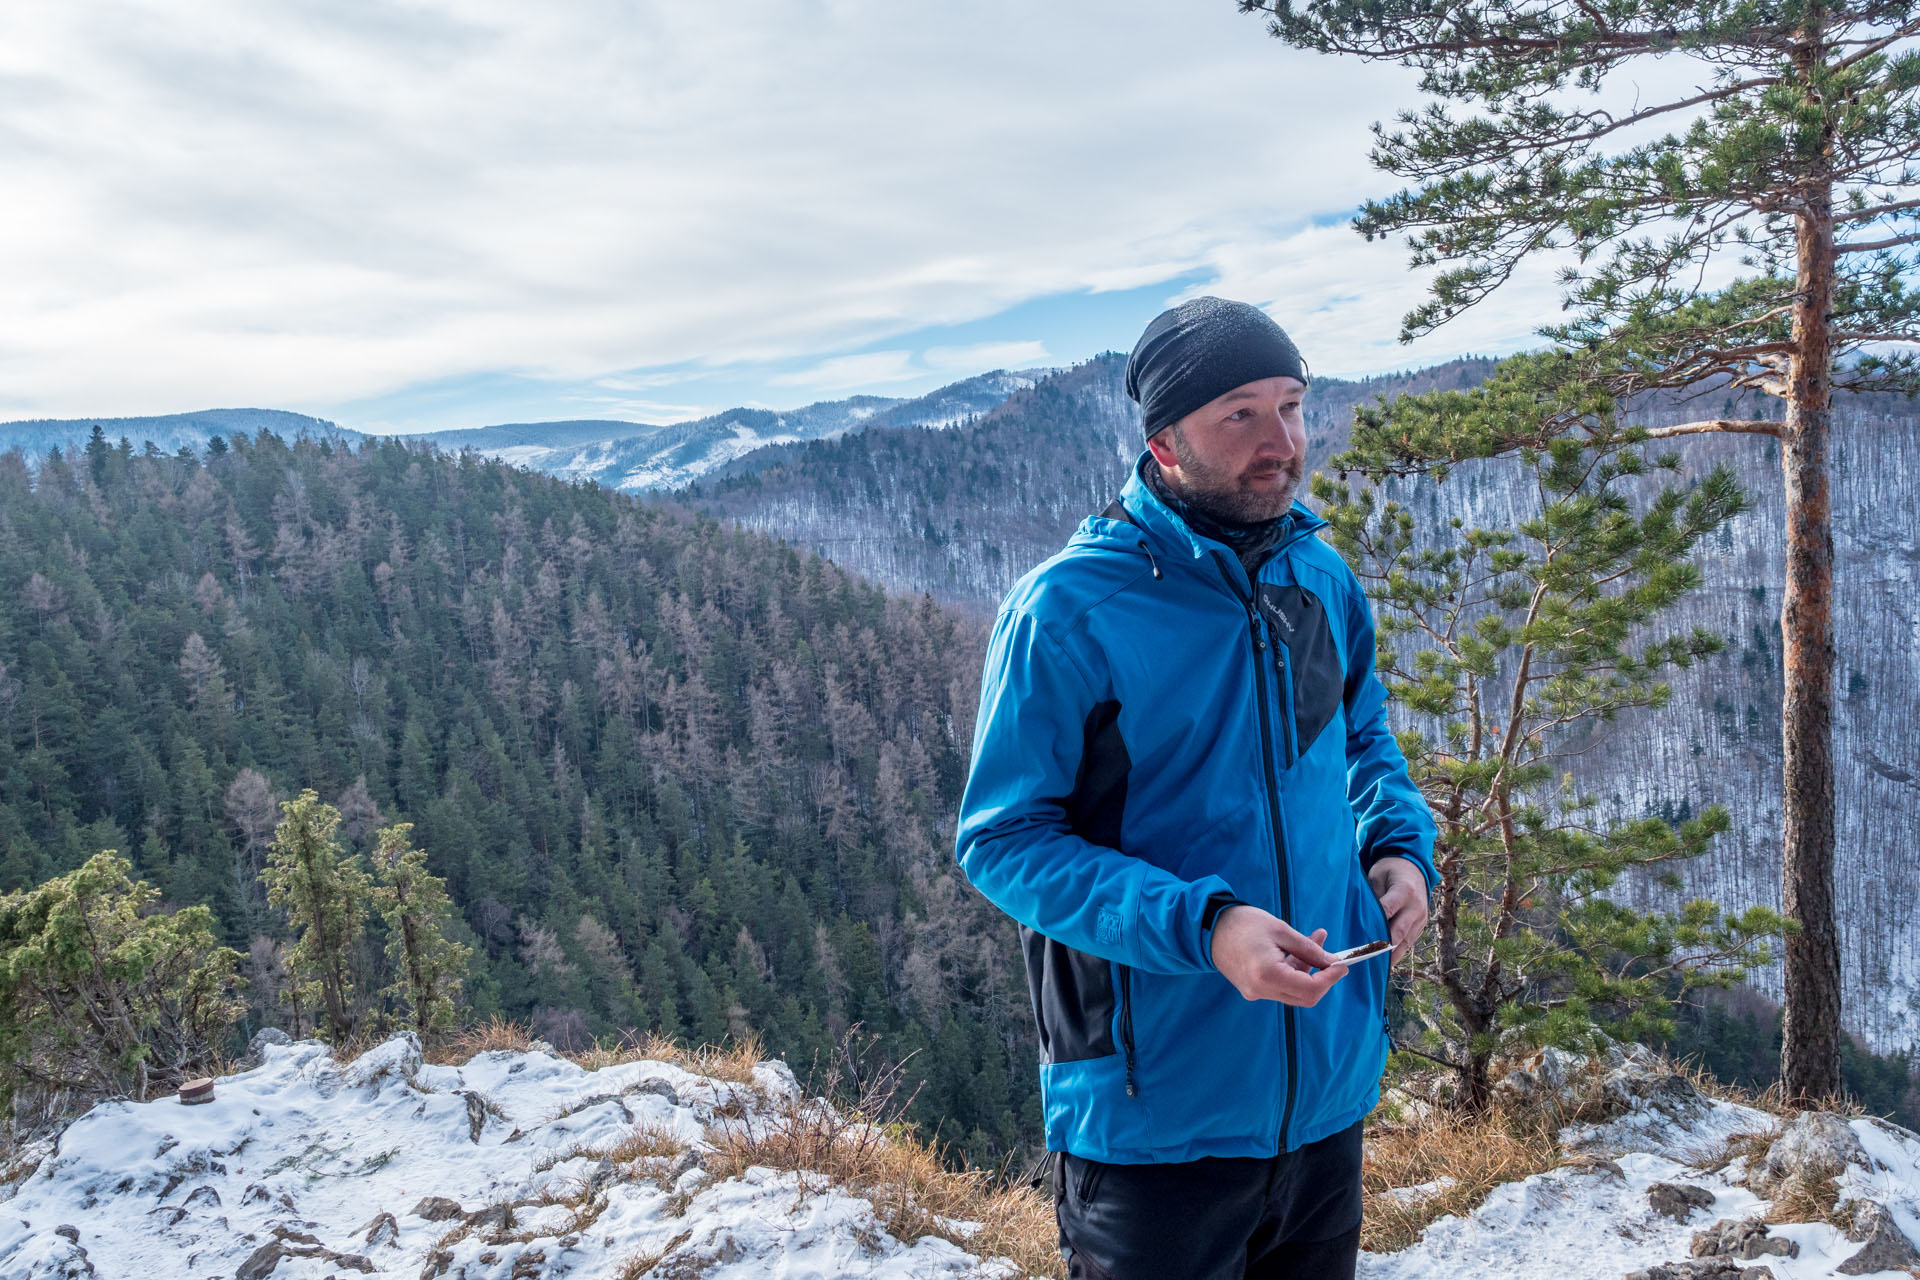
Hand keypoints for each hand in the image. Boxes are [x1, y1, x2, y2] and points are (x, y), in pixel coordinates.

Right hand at [1209, 905, 1346, 1005]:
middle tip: (1332, 955)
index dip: (1330, 979)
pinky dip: (1294, 971)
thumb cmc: (1244, 923)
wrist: (1210, 927)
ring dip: (1309, 970)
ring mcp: (1255, 992)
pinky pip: (1281, 985)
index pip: (1310, 990)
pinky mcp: (1252, 988)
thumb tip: (1331, 962)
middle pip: (1304, 996)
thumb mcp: (1281, 930)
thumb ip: (1308, 949)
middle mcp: (1261, 990)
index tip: (1342, 964)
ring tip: (1316, 939)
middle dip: (1323, 977)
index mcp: (1268, 975)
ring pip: (1293, 990)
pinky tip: (1299, 950)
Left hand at [1366, 856, 1429, 964]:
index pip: (1388, 910)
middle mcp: (1416, 907)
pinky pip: (1408, 943)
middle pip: (1398, 931)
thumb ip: (1372, 897)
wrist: (1414, 868)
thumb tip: (1360, 918)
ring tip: (1374, 969)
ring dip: (1390, 956)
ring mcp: (1421, 918)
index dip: (1375, 926)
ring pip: (1405, 942)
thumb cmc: (1390, 871)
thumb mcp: (1377, 876)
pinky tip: (1384, 963)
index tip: (1361, 940)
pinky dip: (1397, 953)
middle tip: (1366, 961)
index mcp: (1404, 891)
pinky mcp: (1421, 926)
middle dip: (1383, 948)